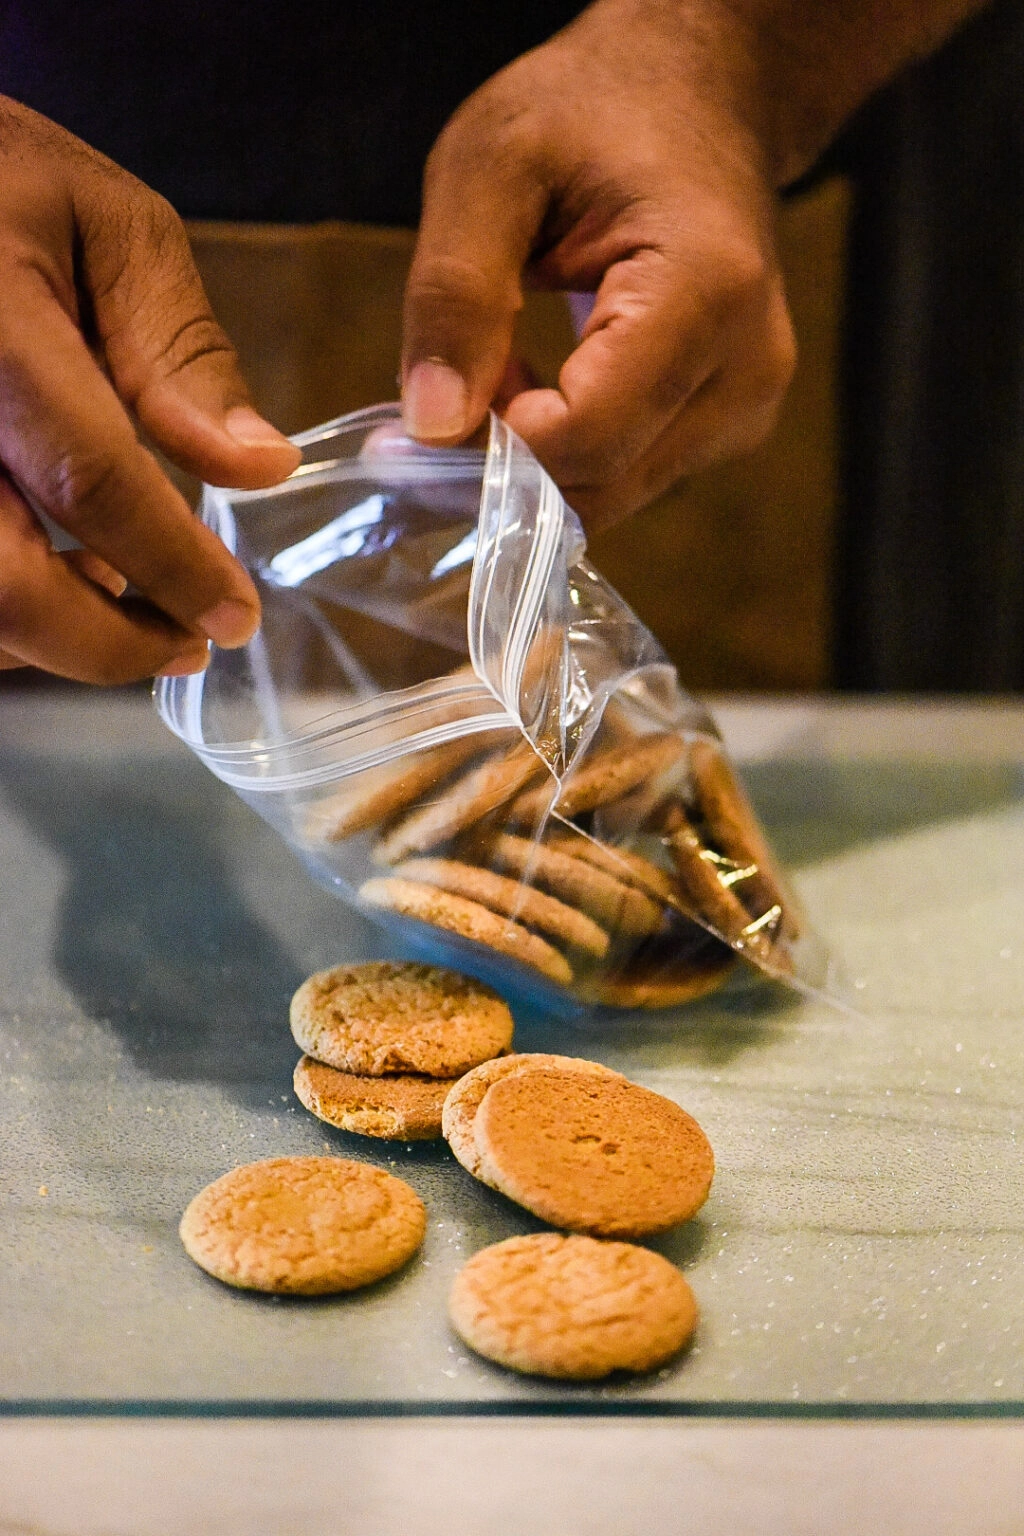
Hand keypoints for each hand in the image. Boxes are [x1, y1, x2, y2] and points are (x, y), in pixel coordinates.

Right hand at [0, 97, 299, 682]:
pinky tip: (58, 575)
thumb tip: (259, 467)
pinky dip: (7, 609)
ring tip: (129, 605)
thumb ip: (179, 352)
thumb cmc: (0, 182)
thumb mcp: (108, 226)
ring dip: (50, 637)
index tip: (236, 616)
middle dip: (105, 643)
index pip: (90, 481)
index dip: (173, 567)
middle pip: (1, 585)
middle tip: (187, 643)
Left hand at [400, 0, 795, 531]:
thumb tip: (431, 426)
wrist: (698, 97)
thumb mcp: (492, 167)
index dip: (494, 443)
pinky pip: (626, 477)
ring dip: (532, 460)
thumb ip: (455, 292)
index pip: (589, 435)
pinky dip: (565, 454)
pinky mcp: (728, 427)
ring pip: (611, 494)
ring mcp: (746, 407)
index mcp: (707, 292)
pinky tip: (539, 385)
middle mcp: (747, 370)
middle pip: (602, 480)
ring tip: (496, 370)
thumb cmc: (591, 113)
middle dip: (504, 462)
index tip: (425, 411)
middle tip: (441, 393)